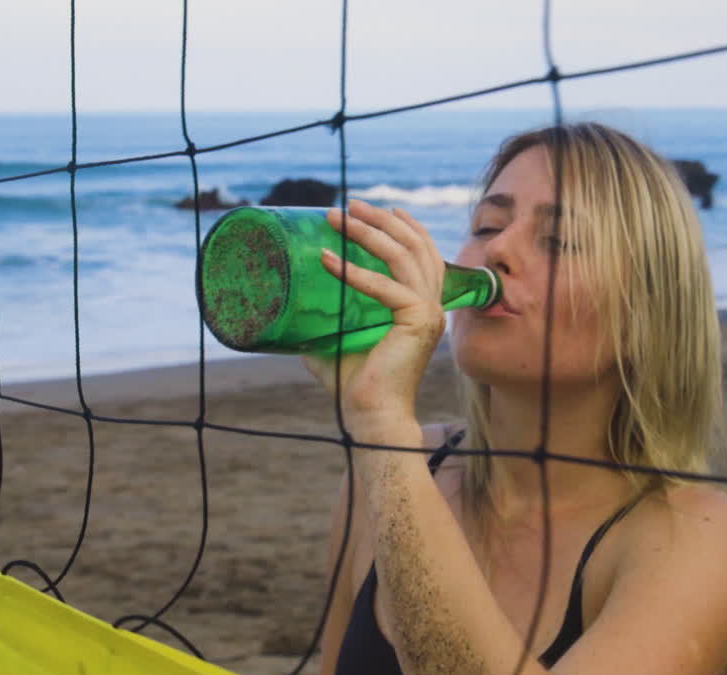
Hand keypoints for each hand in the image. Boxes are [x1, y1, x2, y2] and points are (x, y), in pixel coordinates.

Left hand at [303, 199, 446, 433]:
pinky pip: (386, 287)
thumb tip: (295, 311)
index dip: (405, 226)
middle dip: (381, 220)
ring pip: (405, 256)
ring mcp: (428, 312)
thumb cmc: (357, 386)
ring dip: (369, 232)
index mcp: (422, 308)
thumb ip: (326, 323)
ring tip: (337, 218)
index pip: (424, 254)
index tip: (380, 207)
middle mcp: (431, 306)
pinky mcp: (418, 321)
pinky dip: (355, 271)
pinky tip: (327, 260)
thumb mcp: (338, 341)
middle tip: (348, 205)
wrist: (370, 417)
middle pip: (416, 246)